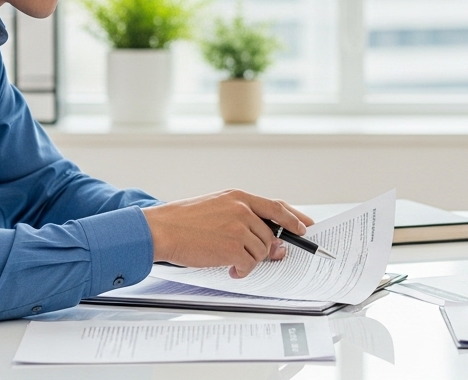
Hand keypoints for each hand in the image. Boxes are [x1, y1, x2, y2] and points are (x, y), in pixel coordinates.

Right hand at [142, 190, 313, 277]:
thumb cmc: (184, 220)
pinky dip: (242, 271)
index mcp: (239, 197)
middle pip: (271, 235)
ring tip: (230, 260)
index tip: (304, 226)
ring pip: (262, 251)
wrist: (162, 229)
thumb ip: (244, 220)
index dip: (294, 218)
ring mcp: (239, 228)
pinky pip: (249, 265)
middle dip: (266, 250)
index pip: (277, 207)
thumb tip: (271, 242)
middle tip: (252, 257)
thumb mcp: (217, 208)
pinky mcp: (232, 247)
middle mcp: (243, 210)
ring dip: (249, 261)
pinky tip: (230, 269)